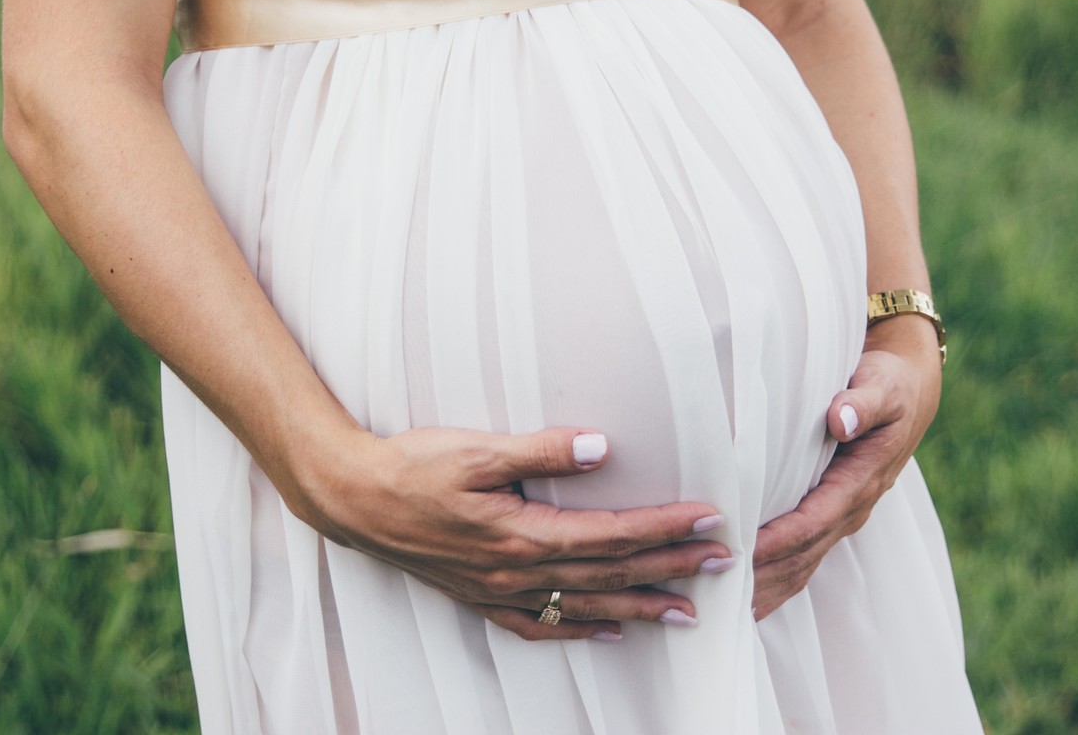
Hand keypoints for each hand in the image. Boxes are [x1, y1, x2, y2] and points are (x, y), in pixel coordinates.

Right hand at [303, 423, 736, 640]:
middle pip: (609, 572)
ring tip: (687, 613)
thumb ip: (543, 449)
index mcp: (522, 534)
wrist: (354, 499)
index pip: (612, 533)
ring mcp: (499, 590)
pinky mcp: (481, 595)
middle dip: (670, 568)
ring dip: (640, 606)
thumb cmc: (414, 465)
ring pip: (584, 605)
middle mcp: (518, 572)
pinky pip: (541, 624)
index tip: (710, 520)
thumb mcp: (478, 448)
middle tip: (723, 565)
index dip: (664, 527)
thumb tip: (604, 448)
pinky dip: (579, 628)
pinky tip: (607, 629)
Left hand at [751, 314, 943, 620]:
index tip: (741, 552)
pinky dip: (775, 581)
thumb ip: (862, 402)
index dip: (778, 539)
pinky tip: (747, 599)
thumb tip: (841, 419)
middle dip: (763, 577)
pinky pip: (803, 557)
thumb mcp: (882, 386)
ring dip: (767, 589)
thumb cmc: (889, 386)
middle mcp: (852, 509)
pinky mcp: (831, 516)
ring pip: (802, 565)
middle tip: (718, 592)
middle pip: (803, 555)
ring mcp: (842, 517)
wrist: (908, 395)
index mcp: (861, 481)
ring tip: (724, 610)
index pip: (813, 520)